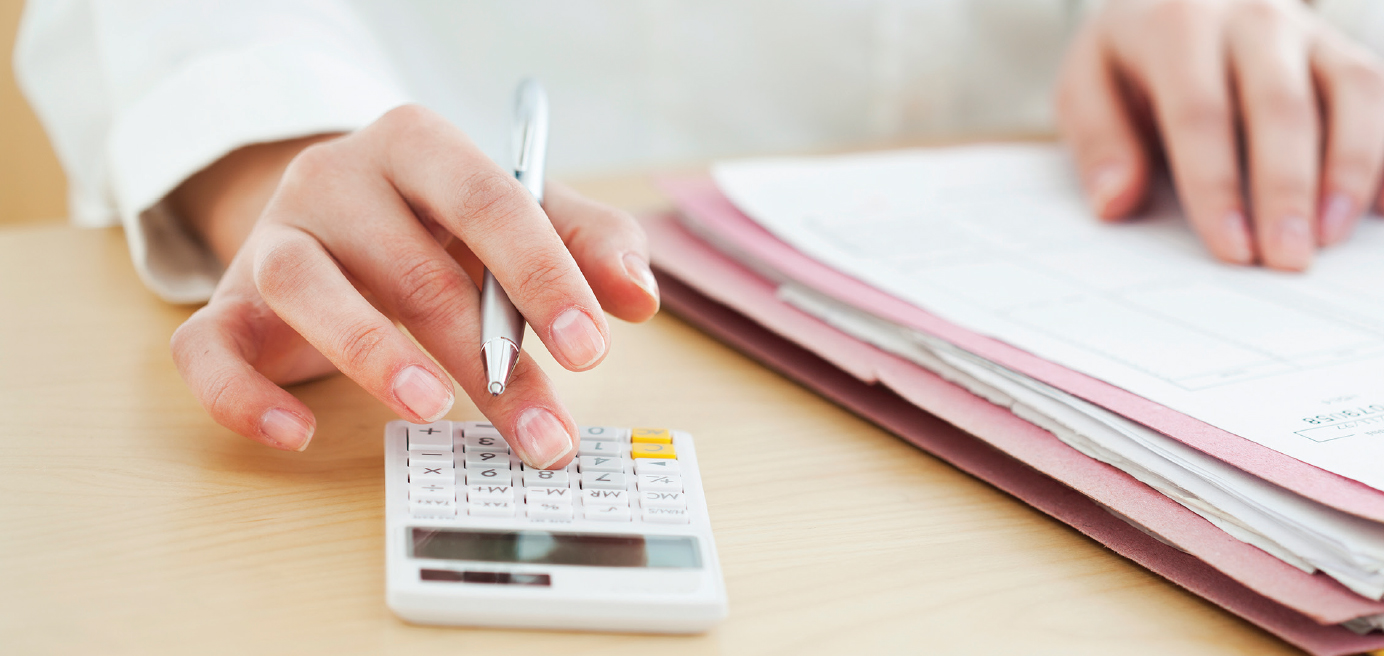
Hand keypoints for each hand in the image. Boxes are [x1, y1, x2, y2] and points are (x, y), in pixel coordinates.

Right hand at [168, 105, 659, 466]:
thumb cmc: (443, 224)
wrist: (332, 218)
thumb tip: (638, 298)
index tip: (590, 348)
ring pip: (307, 289)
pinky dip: (246, 399)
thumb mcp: (525, 216)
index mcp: (418, 146)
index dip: (542, 277)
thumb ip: (589, 243)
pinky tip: (298, 436)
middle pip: (414, 267)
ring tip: (430, 409)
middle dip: (488, 359)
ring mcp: (273, 241)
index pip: (489, 203)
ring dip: (371, 355)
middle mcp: (336, 179)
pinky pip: (209, 351)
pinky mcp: (226, 307)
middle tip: (541, 431)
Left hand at [1056, 0, 1383, 269]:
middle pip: (1281, 106)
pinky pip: (1379, 93)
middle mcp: (1252, 18)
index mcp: (1178, 26)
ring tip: (1331, 238)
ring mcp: (1308, 30)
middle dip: (1286, 189)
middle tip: (1287, 258)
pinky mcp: (1342, 50)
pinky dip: (1382, 153)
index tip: (1230, 247)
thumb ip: (1098, 140)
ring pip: (1351, 92)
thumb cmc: (1132, 56)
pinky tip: (1374, 208)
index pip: (1201, 113)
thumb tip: (1115, 203)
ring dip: (1349, 170)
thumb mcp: (1087, 84)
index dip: (1217, 185)